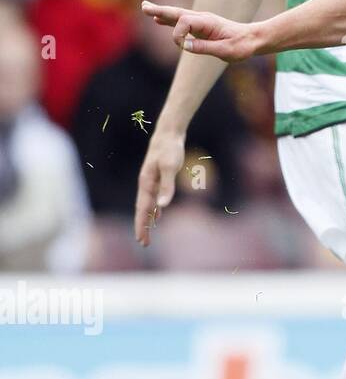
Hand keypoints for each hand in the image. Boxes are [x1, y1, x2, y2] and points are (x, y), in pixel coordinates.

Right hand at [134, 128, 185, 245]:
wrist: (168, 135)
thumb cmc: (169, 149)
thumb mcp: (171, 167)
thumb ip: (167, 186)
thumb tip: (162, 206)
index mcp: (147, 183)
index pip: (143, 209)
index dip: (142, 224)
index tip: (140, 239)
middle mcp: (146, 185)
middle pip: (143, 210)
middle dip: (143, 227)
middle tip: (144, 243)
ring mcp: (151, 182)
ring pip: (148, 205)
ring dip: (148, 220)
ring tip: (147, 235)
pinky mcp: (158, 179)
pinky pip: (154, 198)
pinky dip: (155, 209)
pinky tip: (157, 216)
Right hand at [141, 0, 260, 61]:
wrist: (253, 39)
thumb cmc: (242, 46)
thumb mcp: (226, 51)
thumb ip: (205, 48)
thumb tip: (185, 46)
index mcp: (208, 23)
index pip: (184, 23)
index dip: (178, 35)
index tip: (184, 47)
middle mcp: (203, 18)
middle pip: (177, 13)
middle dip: (160, 11)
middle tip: (144, 6)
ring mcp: (201, 21)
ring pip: (177, 15)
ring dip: (161, 12)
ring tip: (146, 8)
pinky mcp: (201, 26)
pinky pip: (181, 21)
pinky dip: (169, 19)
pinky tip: (158, 20)